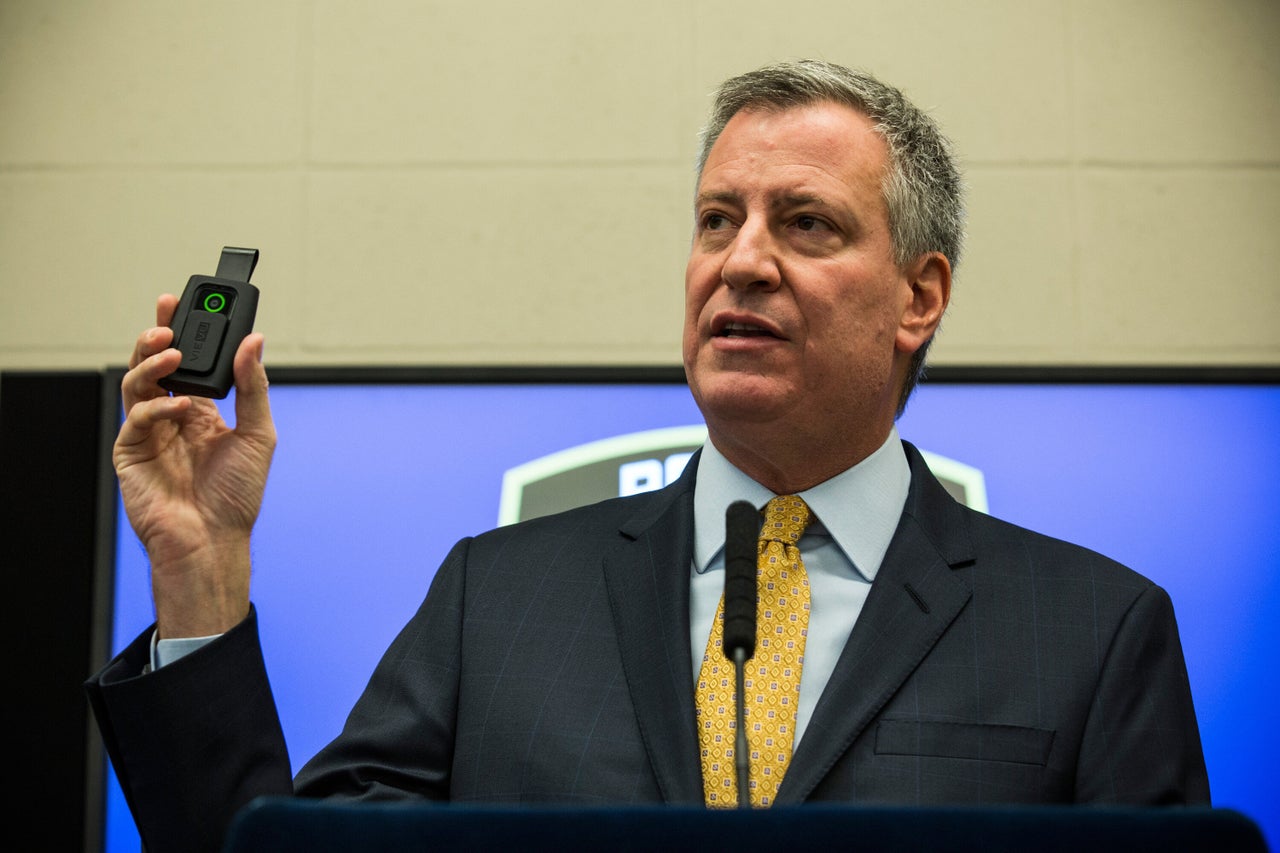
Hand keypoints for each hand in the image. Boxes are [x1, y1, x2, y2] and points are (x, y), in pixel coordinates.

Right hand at [114, 295, 276, 637]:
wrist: (215, 540)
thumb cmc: (238, 494)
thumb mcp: (259, 434)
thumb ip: (253, 387)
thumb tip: (255, 341)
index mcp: (201, 411)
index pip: (188, 362)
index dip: (183, 332)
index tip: (186, 303)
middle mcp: (172, 417)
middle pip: (155, 364)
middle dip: (159, 336)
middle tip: (167, 315)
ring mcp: (149, 433)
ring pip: (137, 382)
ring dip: (151, 362)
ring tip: (171, 351)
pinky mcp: (131, 452)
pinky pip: (136, 418)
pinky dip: (157, 406)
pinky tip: (179, 407)